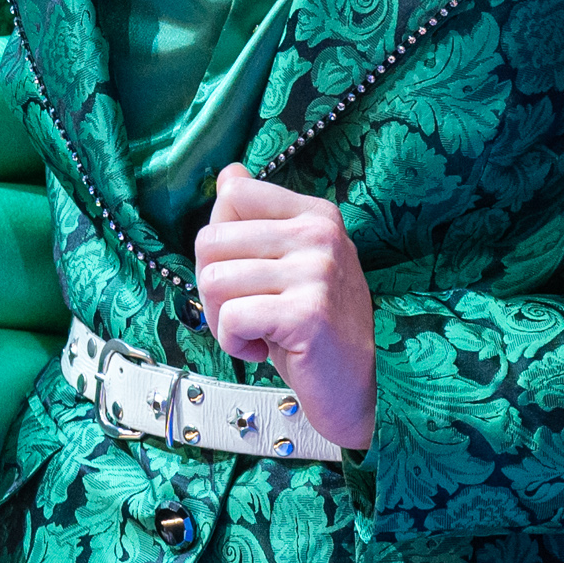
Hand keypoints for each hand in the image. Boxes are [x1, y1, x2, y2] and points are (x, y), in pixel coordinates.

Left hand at [192, 167, 376, 450]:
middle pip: (210, 241)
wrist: (353, 388)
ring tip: (258, 332)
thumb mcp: (288, 263)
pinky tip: (263, 349)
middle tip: (248, 313)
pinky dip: (234, 343)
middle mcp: (319, 235)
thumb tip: (228, 174)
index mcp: (315, 214)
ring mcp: (316, 272)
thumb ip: (258, 218)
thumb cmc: (312, 327)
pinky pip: (231, 318)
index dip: (220, 243)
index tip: (246, 274)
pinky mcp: (307, 313)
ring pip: (214, 281)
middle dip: (213, 287)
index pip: (232, 195)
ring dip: (222, 320)